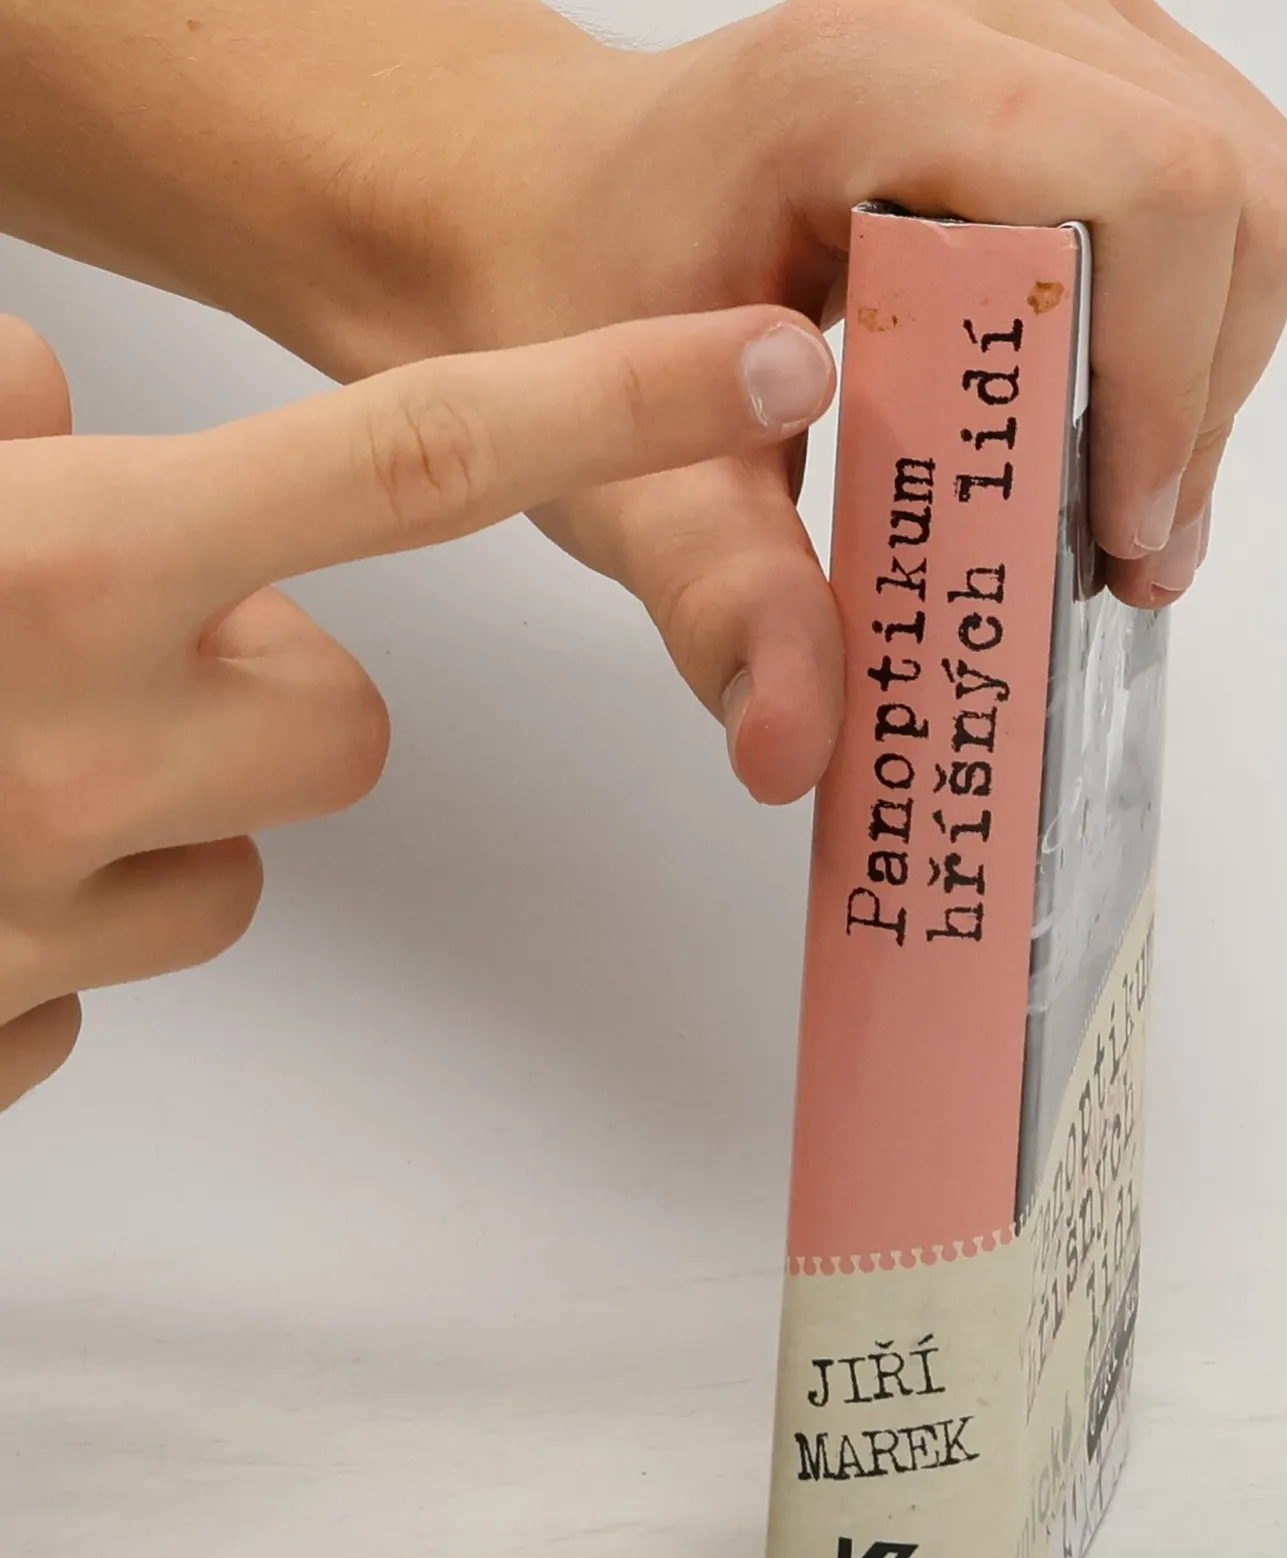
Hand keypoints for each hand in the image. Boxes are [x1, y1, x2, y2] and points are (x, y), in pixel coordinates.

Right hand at [0, 306, 835, 1110]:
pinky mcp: (5, 1021)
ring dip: (174, 808)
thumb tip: (61, 406)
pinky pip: (119, 964)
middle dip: (270, 687)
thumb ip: (9, 430)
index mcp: (71, 560)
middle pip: (350, 726)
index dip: (614, 407)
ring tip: (13, 760)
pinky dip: (66, 916)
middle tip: (115, 658)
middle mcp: (88, 739)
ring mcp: (47, 902)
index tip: (762, 357)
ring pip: (243, 856)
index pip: (413, 464)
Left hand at [325, 0, 1286, 804]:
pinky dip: (1196, 324)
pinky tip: (1102, 416)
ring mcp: (1034, 28)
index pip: (1150, 190)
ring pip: (1250, 190)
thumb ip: (720, 603)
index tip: (1115, 536)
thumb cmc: (574, 296)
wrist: (543, 198)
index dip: (1169, 382)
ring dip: (1210, 368)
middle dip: (1203, 396)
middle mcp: (973, 18)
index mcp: (866, 79)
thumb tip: (794, 745)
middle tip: (1118, 540)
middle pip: (1231, 193)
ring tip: (1111, 495)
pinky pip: (1213, 189)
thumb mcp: (626, 472)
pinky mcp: (1063, 72)